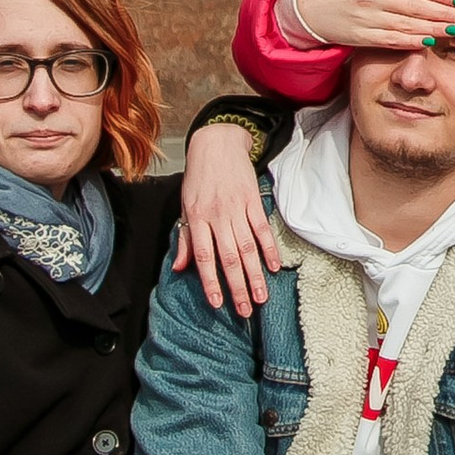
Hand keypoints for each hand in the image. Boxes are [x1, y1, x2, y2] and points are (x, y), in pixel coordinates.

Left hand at [171, 121, 284, 315]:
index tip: (218, 304)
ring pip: (247, 248)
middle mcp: (217, 216)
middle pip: (228, 257)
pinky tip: (274, 266)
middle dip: (237, 287)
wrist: (216, 143)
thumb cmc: (198, 177)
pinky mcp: (253, 200)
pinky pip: (262, 228)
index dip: (211, 282)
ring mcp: (237, 208)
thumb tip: (180, 268)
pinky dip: (269, 248)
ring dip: (255, 274)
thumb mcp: (184, 206)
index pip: (204, 257)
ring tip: (262, 296)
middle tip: (245, 311)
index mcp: (197, 218)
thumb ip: (185, 239)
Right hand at [283, 0, 454, 53]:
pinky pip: (390, 40)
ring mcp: (367, 18)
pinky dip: (411, 42)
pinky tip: (428, 42)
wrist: (303, 4)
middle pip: (415, 7)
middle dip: (442, 13)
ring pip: (407, 25)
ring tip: (453, 31)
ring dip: (432, 29)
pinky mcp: (360, 36)